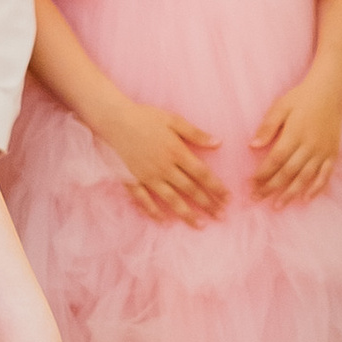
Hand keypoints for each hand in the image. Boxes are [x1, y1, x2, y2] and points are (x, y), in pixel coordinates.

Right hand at [95, 94, 224, 223]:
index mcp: (177, 152)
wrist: (113, 120)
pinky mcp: (132, 180)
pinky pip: (144, 199)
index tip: (228, 199)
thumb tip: (218, 143)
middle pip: (190, 190)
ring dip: (186, 213)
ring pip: (171, 199)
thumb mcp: (173, 120)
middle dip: (207, 204)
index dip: (217, 188)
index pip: (202, 174)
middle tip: (221, 217)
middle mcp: (164, 168)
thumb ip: (196, 134)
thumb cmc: (144, 116)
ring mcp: (148, 176)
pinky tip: (163, 221)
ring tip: (200, 225)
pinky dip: (154, 211)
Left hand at [250, 72, 341, 206]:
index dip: (262, 174)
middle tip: (257, 199)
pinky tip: (305, 199)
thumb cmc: (301, 98)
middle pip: (288, 172)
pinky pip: (325, 175)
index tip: (250, 184)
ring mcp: (323, 151)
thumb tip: (252, 146)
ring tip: (277, 205)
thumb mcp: (280, 107)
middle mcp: (310, 146)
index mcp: (294, 134)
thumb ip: (267, 127)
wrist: (331, 91)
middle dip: (271, 188)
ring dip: (290, 193)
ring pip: (305, 178)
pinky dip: (316, 189)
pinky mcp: (333, 153)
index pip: (275, 160)